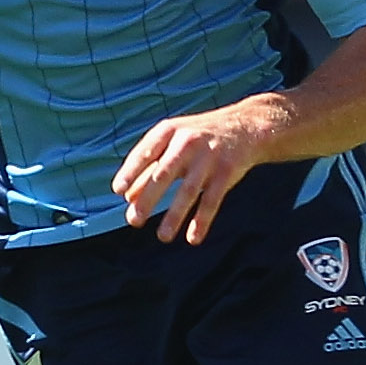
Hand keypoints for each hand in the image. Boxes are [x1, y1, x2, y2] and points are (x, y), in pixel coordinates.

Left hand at [112, 95, 288, 244]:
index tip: (119, 191)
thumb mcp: (173, 143)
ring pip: (188, 191)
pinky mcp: (227, 172)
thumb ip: (150, 167)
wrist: (247, 126)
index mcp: (170, 131)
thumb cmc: (200, 137)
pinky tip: (192, 238)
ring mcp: (209, 158)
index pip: (145, 153)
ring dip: (174, 216)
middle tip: (133, 221)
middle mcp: (188, 142)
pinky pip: (212, 200)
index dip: (131, 172)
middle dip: (148, 199)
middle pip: (164, 174)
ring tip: (162, 237)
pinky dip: (202, 220)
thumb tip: (127, 198)